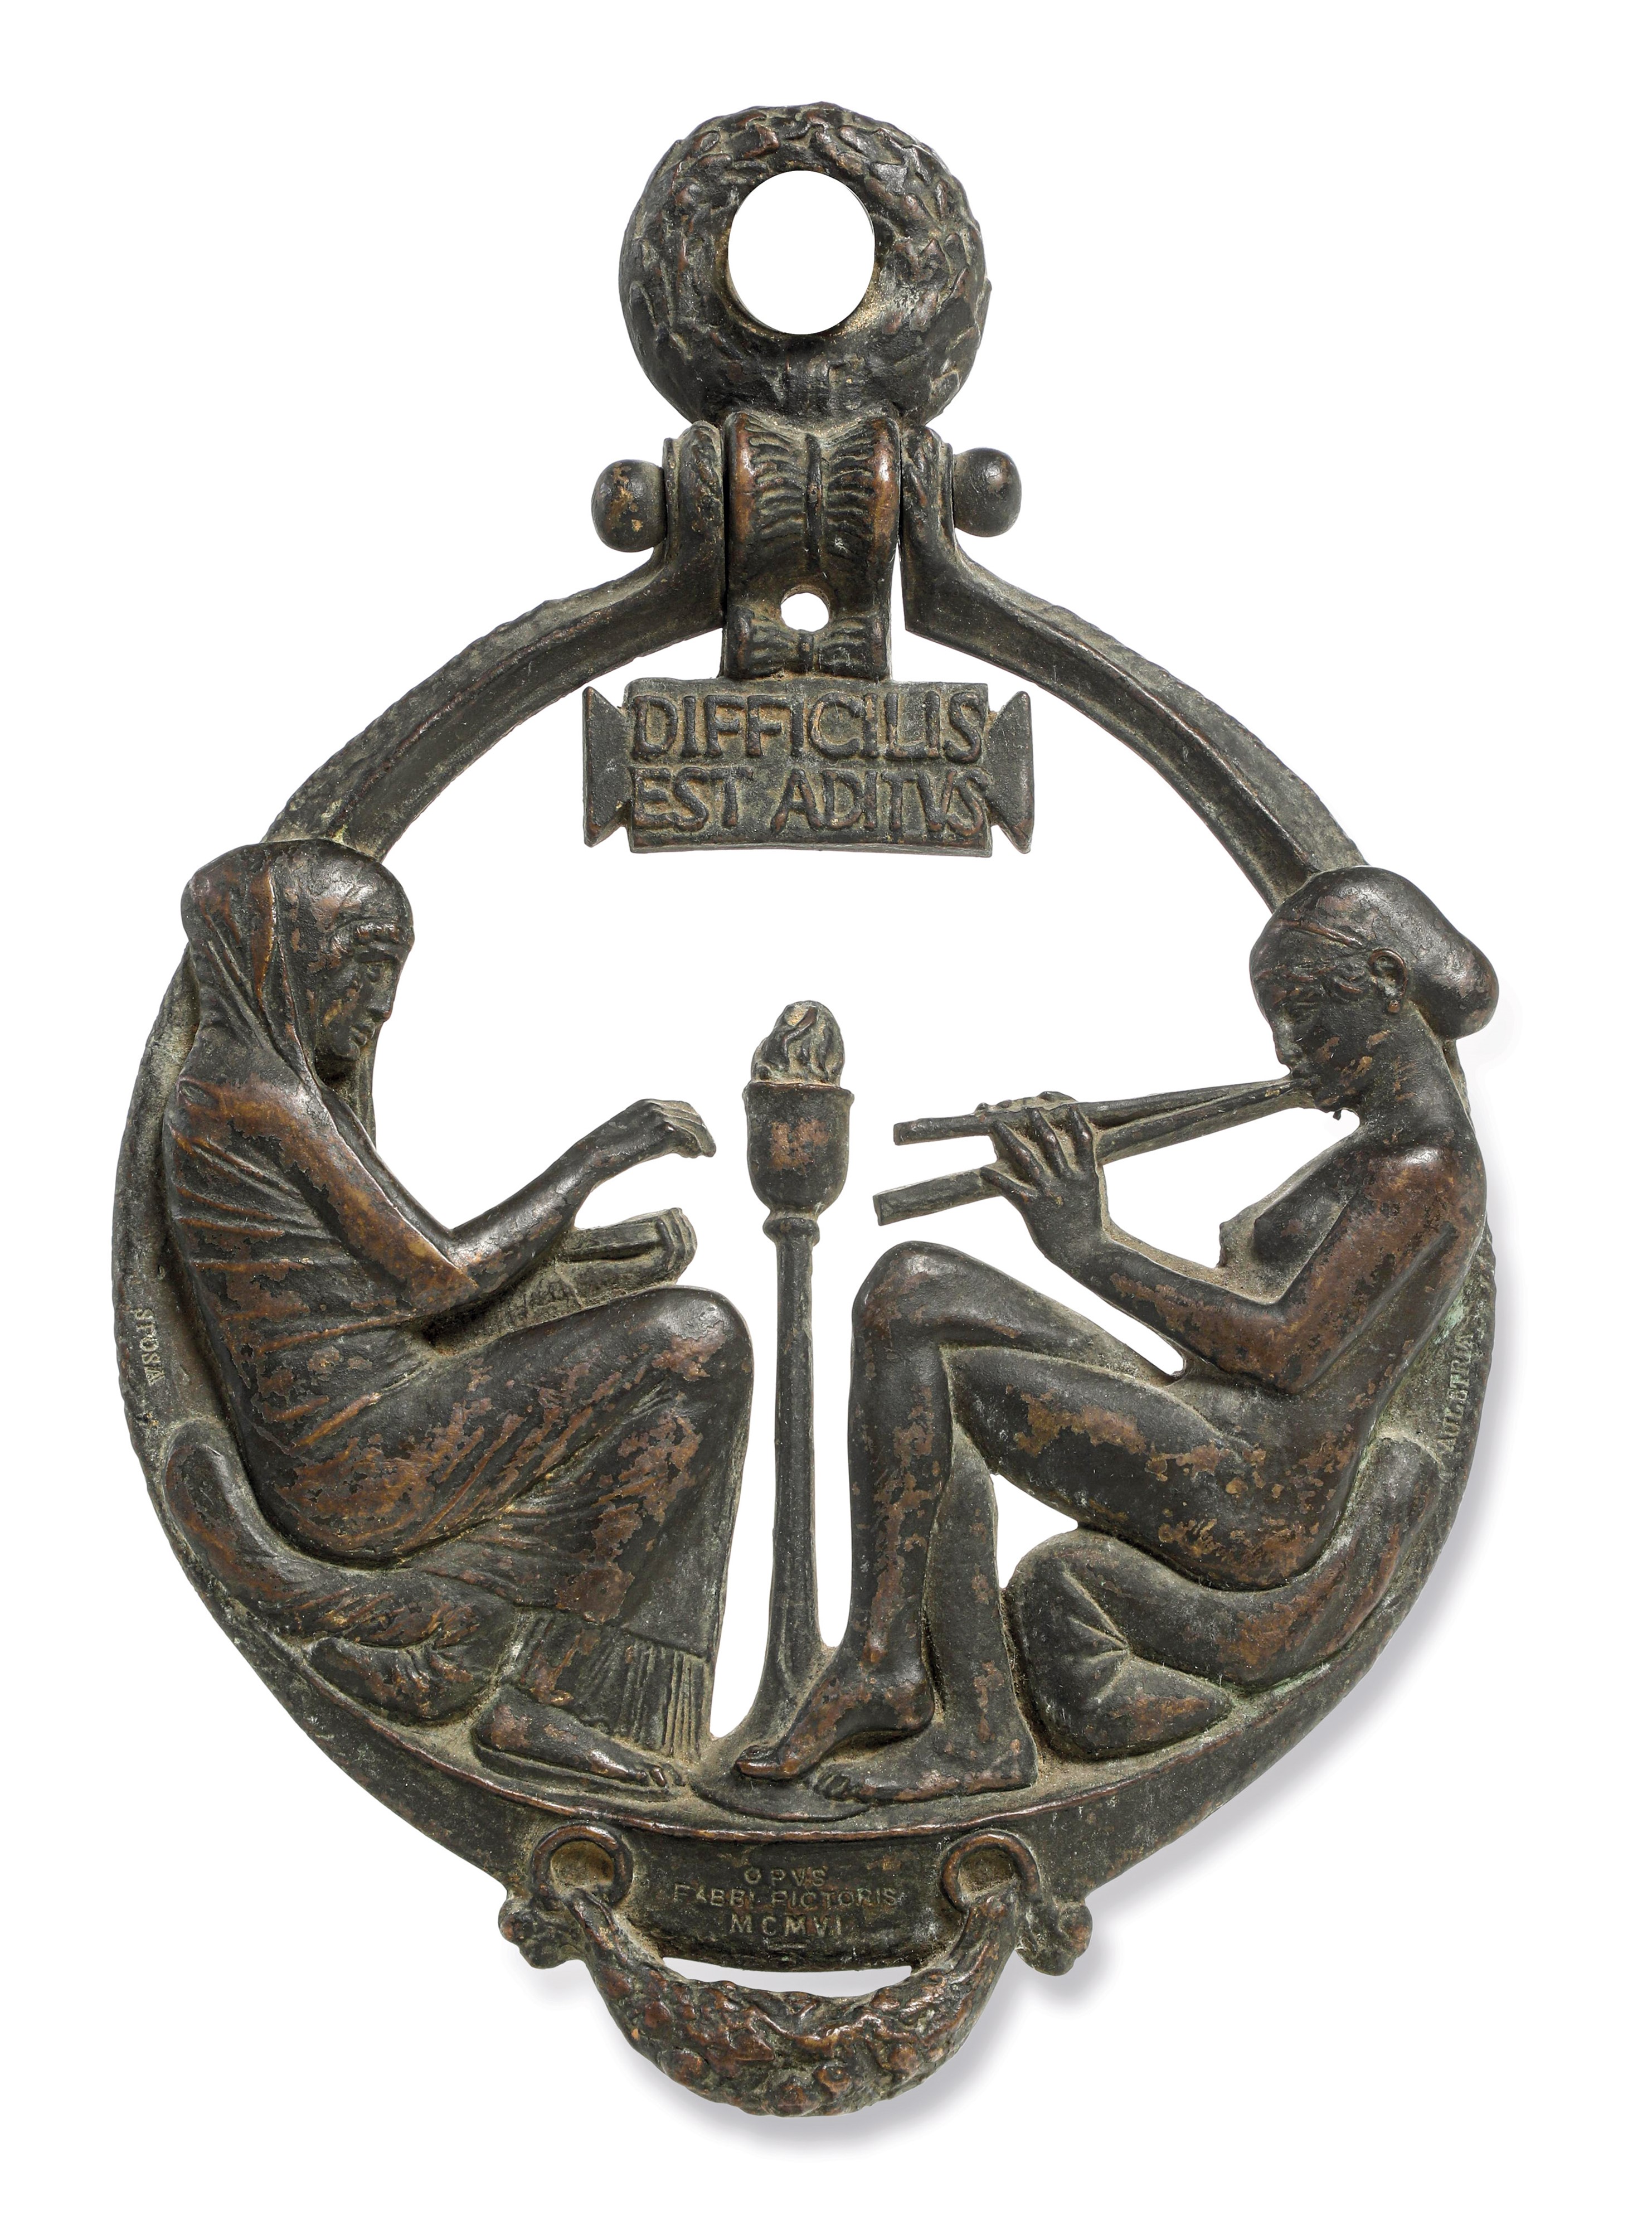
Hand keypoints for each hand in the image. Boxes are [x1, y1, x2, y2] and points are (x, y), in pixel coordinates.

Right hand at [591, 1098, 716, 1171]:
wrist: (592, 1156)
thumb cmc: (604, 1153)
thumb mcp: (628, 1136)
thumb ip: (647, 1134)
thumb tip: (664, 1142)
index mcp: (645, 1104)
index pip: (681, 1107)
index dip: (694, 1121)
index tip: (698, 1137)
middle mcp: (654, 1106)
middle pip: (691, 1115)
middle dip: (702, 1131)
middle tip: (708, 1148)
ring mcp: (659, 1116)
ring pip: (693, 1126)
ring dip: (703, 1140)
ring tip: (706, 1153)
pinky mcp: (664, 1131)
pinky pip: (689, 1137)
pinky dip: (696, 1147)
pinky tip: (694, 1156)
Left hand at [981, 1097, 1108, 1271]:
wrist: (1089, 1255)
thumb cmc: (1090, 1226)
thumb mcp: (1093, 1193)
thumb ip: (1084, 1171)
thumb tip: (1078, 1153)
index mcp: (1088, 1174)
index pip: (1084, 1138)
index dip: (1075, 1119)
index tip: (1066, 1104)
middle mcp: (1069, 1180)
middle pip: (1050, 1142)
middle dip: (1037, 1121)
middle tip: (1026, 1106)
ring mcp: (1051, 1193)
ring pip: (1027, 1159)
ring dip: (1009, 1140)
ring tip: (996, 1125)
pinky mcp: (1035, 1209)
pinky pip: (1011, 1189)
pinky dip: (996, 1178)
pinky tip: (983, 1169)